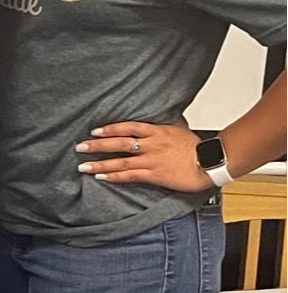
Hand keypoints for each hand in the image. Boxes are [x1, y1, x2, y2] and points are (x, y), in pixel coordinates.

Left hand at [76, 121, 208, 191]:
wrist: (212, 162)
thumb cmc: (197, 148)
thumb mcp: (178, 129)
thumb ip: (163, 124)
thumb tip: (156, 116)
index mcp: (156, 131)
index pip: (128, 126)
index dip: (109, 128)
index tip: (94, 131)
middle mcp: (151, 144)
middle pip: (119, 142)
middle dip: (97, 145)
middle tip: (80, 147)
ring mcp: (152, 159)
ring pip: (121, 160)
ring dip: (100, 163)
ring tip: (83, 166)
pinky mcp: (155, 174)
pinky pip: (130, 175)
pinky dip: (114, 176)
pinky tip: (101, 176)